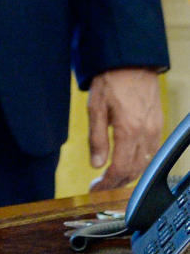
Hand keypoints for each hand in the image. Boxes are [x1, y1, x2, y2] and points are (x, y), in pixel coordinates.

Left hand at [87, 67, 161, 189]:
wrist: (132, 62)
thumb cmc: (110, 81)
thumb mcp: (95, 108)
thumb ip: (97, 138)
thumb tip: (96, 165)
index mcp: (128, 131)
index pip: (120, 169)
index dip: (107, 184)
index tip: (95, 190)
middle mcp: (146, 134)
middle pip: (134, 171)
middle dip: (116, 183)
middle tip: (100, 186)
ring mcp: (155, 130)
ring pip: (145, 164)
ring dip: (129, 175)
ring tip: (111, 178)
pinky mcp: (159, 125)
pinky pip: (153, 152)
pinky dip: (140, 163)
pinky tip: (127, 163)